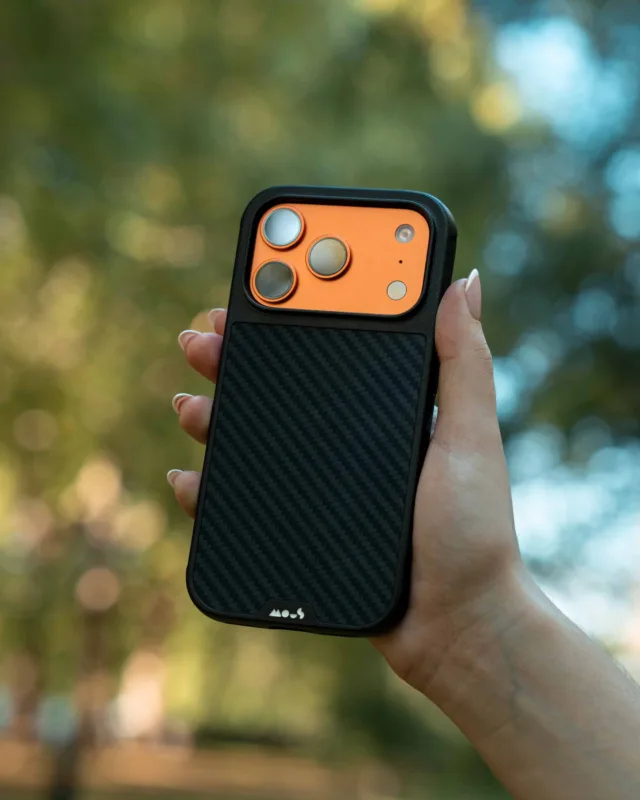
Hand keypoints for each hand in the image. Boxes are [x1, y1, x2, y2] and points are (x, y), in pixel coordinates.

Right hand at [168, 270, 524, 696]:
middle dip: (237, 357)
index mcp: (387, 408)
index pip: (333, 345)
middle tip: (202, 339)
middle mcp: (350, 440)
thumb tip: (462, 281)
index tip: (260, 286)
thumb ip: (464, 363)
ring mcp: (322, 484)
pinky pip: (245, 498)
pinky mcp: (302, 525)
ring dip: (214, 413)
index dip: (293, 312)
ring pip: (254, 437)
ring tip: (187, 403)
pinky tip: (186, 477)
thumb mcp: (471, 439)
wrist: (454, 627)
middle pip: (282, 386)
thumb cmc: (474, 533)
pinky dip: (211, 486)